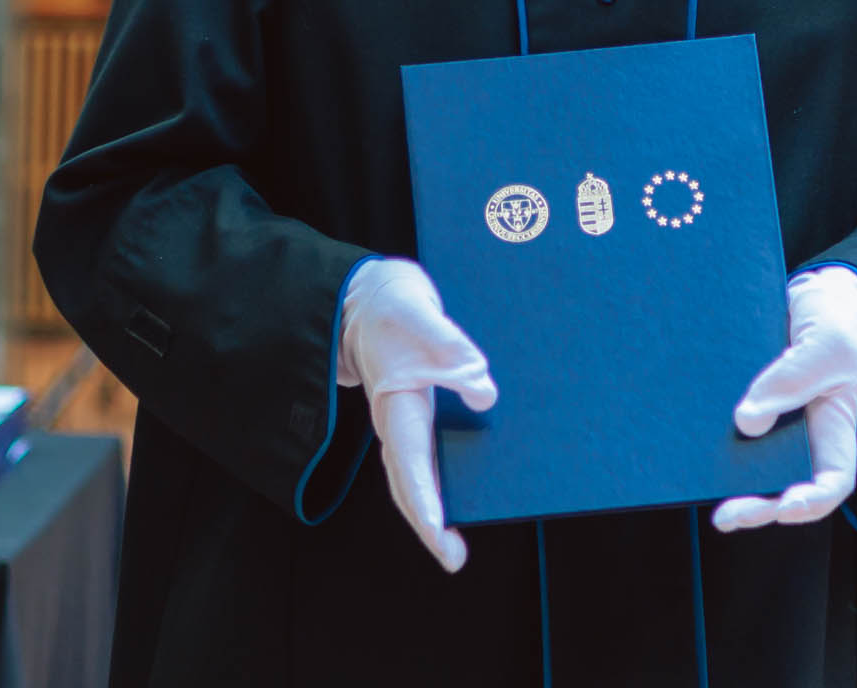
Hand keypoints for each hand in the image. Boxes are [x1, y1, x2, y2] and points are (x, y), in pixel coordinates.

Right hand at [335, 258, 495, 572]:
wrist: (370, 297)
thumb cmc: (394, 309)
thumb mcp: (422, 318)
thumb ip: (452, 349)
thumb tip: (486, 391)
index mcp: (394, 405)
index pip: (408, 462)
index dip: (423, 500)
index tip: (439, 531)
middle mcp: (396, 422)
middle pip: (406, 485)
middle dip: (427, 524)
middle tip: (453, 557)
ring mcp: (403, 422)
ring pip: (412, 477)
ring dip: (431, 511)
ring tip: (454, 543)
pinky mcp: (415, 415)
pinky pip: (423, 460)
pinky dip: (437, 485)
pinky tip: (460, 492)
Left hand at [712, 266, 856, 533]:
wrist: (816, 294)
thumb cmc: (837, 324)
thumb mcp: (827, 346)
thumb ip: (793, 380)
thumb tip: (746, 423)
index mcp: (834, 430)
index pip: (832, 481)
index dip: (812, 503)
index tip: (785, 506)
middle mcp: (802, 436)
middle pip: (785, 486)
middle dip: (758, 508)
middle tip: (727, 515)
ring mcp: (773, 422)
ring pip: (751, 464)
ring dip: (728, 482)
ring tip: (697, 486)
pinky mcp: (747, 402)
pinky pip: (729, 430)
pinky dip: (710, 442)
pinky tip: (686, 441)